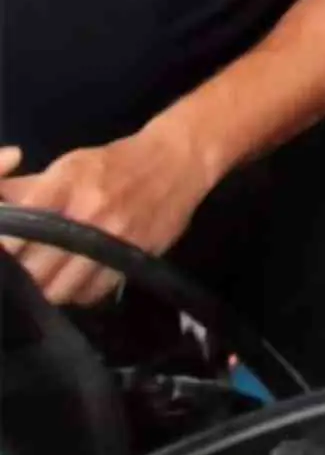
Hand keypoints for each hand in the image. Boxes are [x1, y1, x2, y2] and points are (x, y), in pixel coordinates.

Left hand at [0, 120, 215, 306]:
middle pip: (35, 268)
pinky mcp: (133, 258)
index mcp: (67, 183)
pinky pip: (92, 293)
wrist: (177, 161)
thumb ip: (29, 189)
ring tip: (47, 279)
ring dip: (48, 289)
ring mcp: (112, 240)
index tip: (3, 254)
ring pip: (61, 289)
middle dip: (21, 275)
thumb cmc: (115, 163)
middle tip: (20, 273)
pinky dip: (78, 293)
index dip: (4, 248)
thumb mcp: (70, 165)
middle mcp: (88, 214)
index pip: (19, 227)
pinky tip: (76, 281)